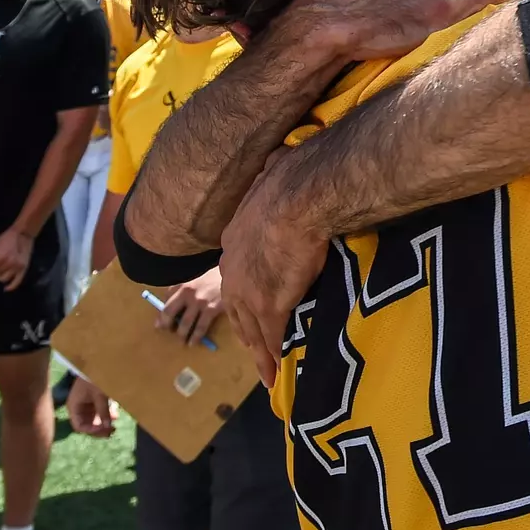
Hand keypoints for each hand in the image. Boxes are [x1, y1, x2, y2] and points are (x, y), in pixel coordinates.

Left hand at [0, 228, 33, 290]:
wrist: (24, 234)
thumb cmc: (6, 238)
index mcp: (0, 256)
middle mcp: (8, 263)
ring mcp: (17, 267)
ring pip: (2, 279)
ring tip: (0, 270)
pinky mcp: (23, 269)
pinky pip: (17, 282)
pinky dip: (11, 287)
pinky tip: (5, 289)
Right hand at [67, 378, 117, 436]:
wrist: (98, 360)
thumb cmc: (95, 377)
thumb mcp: (100, 395)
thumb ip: (103, 411)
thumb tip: (107, 427)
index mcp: (74, 406)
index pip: (79, 426)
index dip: (92, 430)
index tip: (105, 429)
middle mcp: (78, 407)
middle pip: (87, 425)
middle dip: (99, 428)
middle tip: (112, 431)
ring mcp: (86, 404)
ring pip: (94, 419)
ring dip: (104, 423)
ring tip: (114, 424)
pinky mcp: (93, 400)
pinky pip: (99, 412)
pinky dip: (106, 415)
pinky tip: (115, 415)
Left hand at [159, 269, 223, 345]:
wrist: (229, 276)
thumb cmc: (209, 281)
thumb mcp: (191, 283)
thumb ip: (178, 294)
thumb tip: (166, 313)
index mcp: (181, 287)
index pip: (166, 305)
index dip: (161, 318)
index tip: (159, 327)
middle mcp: (188, 294)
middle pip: (171, 313)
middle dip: (168, 327)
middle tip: (170, 334)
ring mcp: (200, 302)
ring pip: (186, 323)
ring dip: (182, 335)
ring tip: (182, 341)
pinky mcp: (212, 309)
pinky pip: (201, 327)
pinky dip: (196, 337)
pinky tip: (193, 342)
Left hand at [220, 148, 328, 388]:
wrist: (297, 199)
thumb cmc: (290, 181)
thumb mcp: (273, 174)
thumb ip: (275, 173)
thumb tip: (280, 155)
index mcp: (234, 240)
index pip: (237, 275)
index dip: (244, 293)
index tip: (252, 305)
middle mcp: (232, 270)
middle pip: (236, 309)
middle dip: (246, 331)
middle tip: (255, 349)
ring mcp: (248, 291)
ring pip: (250, 330)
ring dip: (258, 353)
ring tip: (266, 372)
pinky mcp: (269, 306)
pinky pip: (271, 340)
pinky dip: (273, 359)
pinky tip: (276, 374)